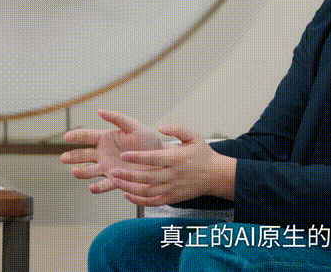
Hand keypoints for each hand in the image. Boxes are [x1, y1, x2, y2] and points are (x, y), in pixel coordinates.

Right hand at [61, 110, 162, 193]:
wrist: (161, 160)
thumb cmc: (149, 141)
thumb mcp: (134, 126)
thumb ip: (118, 118)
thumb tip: (99, 111)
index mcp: (106, 138)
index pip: (87, 136)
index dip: (76, 136)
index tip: (66, 137)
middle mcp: (104, 153)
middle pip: (83, 155)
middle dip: (73, 156)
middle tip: (64, 158)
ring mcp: (108, 167)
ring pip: (90, 170)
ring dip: (81, 172)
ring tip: (75, 172)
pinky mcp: (116, 180)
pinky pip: (104, 185)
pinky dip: (97, 187)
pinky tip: (92, 187)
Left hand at [106, 124, 235, 206]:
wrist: (217, 175)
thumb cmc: (203, 154)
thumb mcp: (194, 136)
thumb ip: (177, 129)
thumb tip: (160, 127)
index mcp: (176, 158)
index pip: (153, 158)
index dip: (137, 157)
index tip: (124, 155)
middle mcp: (173, 175)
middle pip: (147, 177)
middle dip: (128, 175)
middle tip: (113, 171)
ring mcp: (173, 188)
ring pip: (147, 192)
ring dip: (129, 188)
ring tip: (116, 182)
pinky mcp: (173, 198)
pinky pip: (153, 202)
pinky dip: (138, 201)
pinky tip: (127, 195)